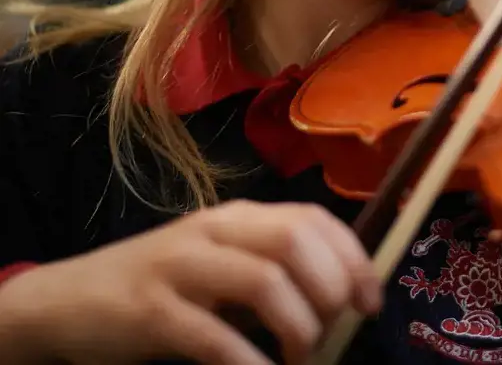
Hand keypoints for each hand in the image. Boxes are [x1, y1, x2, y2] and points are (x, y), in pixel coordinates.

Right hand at [0, 200, 381, 364]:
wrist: (65, 302)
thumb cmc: (160, 286)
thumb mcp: (221, 263)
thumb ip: (272, 267)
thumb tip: (342, 296)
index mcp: (238, 217)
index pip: (312, 218)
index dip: (352, 257)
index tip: (369, 301)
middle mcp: (213, 231)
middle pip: (295, 241)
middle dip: (330, 289)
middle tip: (334, 332)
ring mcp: (180, 267)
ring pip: (264, 281)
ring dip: (298, 326)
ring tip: (303, 358)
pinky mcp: (149, 312)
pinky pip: (214, 336)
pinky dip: (249, 363)